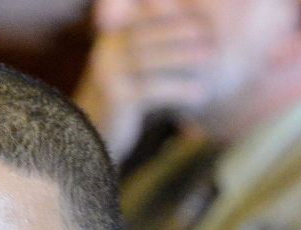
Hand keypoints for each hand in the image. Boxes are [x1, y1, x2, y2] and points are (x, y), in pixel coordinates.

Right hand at [74, 0, 215, 159]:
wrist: (91, 143)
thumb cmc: (119, 106)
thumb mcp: (130, 72)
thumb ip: (148, 48)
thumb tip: (189, 29)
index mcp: (109, 40)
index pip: (139, 18)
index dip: (167, 16)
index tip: (198, 19)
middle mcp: (105, 53)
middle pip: (145, 34)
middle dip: (178, 31)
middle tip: (209, 35)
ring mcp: (108, 76)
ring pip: (149, 58)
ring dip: (183, 56)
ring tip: (210, 57)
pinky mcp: (116, 100)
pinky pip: (152, 89)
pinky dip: (179, 88)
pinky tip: (200, 93)